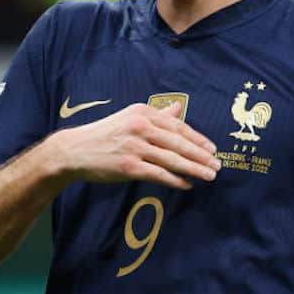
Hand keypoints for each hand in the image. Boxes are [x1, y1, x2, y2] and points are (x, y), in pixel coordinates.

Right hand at [48, 101, 220, 190]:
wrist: (75, 150)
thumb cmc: (105, 134)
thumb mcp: (130, 118)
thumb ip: (157, 115)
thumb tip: (179, 109)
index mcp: (143, 112)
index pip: (178, 126)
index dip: (198, 139)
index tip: (213, 149)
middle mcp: (140, 127)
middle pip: (179, 142)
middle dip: (201, 155)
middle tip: (218, 165)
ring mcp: (134, 147)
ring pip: (172, 159)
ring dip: (194, 169)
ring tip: (209, 176)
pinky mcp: (128, 166)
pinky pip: (159, 174)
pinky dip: (175, 180)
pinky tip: (187, 185)